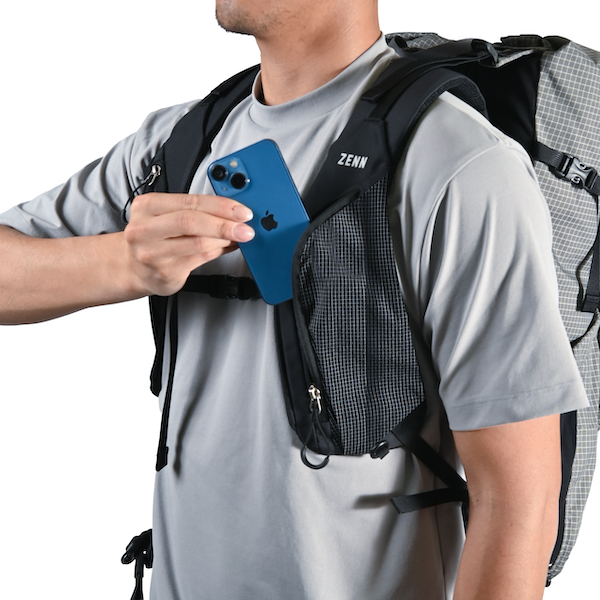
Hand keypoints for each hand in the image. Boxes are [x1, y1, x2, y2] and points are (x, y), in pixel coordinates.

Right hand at [123, 192, 253, 296]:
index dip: (220, 206)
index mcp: (147, 206)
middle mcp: (145, 229)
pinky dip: (219, 251)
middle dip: (224, 224)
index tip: (241, 210)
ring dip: (224, 239)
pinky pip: (200, 259)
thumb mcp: (164, 214)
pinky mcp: (165, 272)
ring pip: (198, 243)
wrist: (132, 266)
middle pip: (191, 222)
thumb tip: (231, 210)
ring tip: (238, 237)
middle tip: (245, 228)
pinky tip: (227, 247)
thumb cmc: (153, 237)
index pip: (190, 201)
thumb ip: (194, 209)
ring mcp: (153, 253)